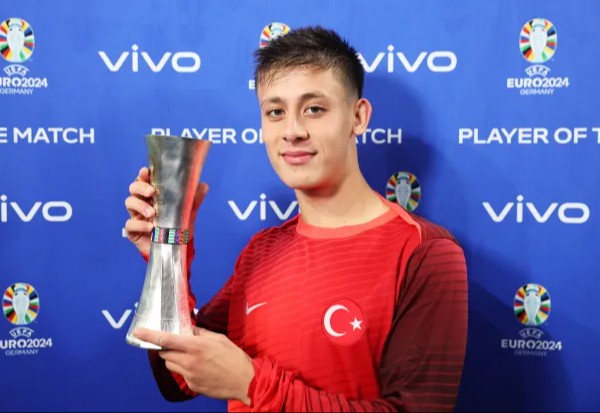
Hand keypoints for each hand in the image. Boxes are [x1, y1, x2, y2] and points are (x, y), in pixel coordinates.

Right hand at [124, 167, 208, 257]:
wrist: (176, 248)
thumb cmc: (178, 226)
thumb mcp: (188, 211)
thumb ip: (195, 199)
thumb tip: (204, 185)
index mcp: (153, 194)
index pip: (144, 180)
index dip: (143, 174)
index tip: (146, 172)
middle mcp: (143, 202)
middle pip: (133, 188)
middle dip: (140, 188)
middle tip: (151, 192)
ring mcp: (136, 216)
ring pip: (129, 203)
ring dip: (140, 206)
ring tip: (152, 213)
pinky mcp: (133, 231)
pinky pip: (129, 225)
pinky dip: (139, 225)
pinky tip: (150, 228)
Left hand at [133, 327, 253, 404]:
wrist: (245, 381)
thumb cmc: (235, 358)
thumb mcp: (219, 339)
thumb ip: (201, 333)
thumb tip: (189, 328)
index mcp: (196, 347)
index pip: (167, 340)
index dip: (149, 335)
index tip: (138, 331)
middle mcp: (190, 361)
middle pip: (165, 353)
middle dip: (167, 347)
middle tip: (177, 344)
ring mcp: (189, 375)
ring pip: (171, 365)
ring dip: (175, 359)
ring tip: (191, 357)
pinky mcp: (192, 385)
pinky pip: (182, 375)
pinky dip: (186, 369)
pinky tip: (201, 368)